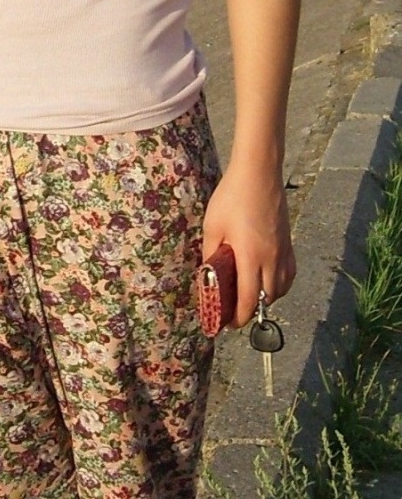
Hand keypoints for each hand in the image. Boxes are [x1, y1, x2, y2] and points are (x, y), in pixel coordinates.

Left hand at [201, 162, 294, 328]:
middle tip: (235, 311)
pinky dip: (280, 284)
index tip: (228, 324)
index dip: (238, 317)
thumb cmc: (231, 197)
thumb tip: (209, 274)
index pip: (248, 300)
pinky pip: (289, 273)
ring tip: (250, 296)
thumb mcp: (212, 226)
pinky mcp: (289, 242)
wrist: (259, 173)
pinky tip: (268, 280)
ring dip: (267, 298)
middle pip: (267, 299)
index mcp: (250, 257)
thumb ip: (211, 254)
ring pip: (281, 288)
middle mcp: (271, 259)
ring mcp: (283, 251)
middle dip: (252, 310)